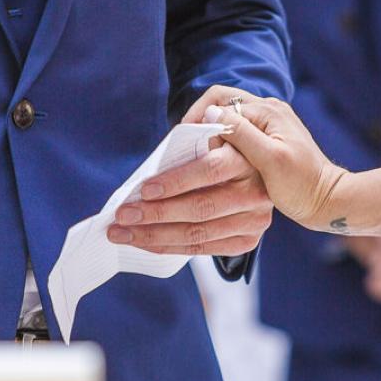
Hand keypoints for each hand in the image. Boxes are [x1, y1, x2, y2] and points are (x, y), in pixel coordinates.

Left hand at [108, 139, 273, 255]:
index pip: (209, 171)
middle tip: (122, 216)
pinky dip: (170, 246)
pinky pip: (203, 248)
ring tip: (123, 233)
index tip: (143, 190)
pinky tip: (145, 242)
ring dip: (155, 236)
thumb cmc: (225, 147)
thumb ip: (191, 139)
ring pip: (198, 233)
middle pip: (200, 208)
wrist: (258, 168)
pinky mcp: (248, 240)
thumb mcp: (214, 132)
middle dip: (156, 214)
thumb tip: (152, 168)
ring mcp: (254, 220)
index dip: (175, 182)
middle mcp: (255, 193)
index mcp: (247, 159)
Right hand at [170, 85, 347, 231]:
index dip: (197, 119)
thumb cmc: (304, 184)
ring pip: (224, 122)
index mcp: (267, 111)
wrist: (328, 201)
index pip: (220, 101)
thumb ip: (242, 134)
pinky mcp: (266, 144)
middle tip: (179, 150)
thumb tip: (210, 114)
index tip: (182, 143)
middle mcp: (266, 113)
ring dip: (206, 138)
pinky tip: (209, 166)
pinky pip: (234, 137)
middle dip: (196, 126)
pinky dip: (218, 148)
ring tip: (190, 159)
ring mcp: (266, 127)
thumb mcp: (272, 160)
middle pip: (219, 106)